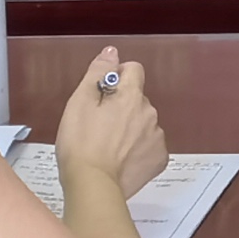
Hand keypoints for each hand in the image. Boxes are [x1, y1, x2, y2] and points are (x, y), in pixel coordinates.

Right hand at [57, 49, 168, 196]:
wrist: (92, 185)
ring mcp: (156, 137)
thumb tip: (112, 52)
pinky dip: (138, 149)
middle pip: (137, 98)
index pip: (133, 69)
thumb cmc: (80, 143)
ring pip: (143, 122)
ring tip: (107, 145)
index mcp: (131, 95)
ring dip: (130, 128)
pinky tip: (120, 159)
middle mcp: (150, 113)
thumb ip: (99, 72)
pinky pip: (149, 145)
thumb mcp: (80, 101)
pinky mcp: (158, 159)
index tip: (101, 95)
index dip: (116, 77)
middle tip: (98, 125)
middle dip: (121, 106)